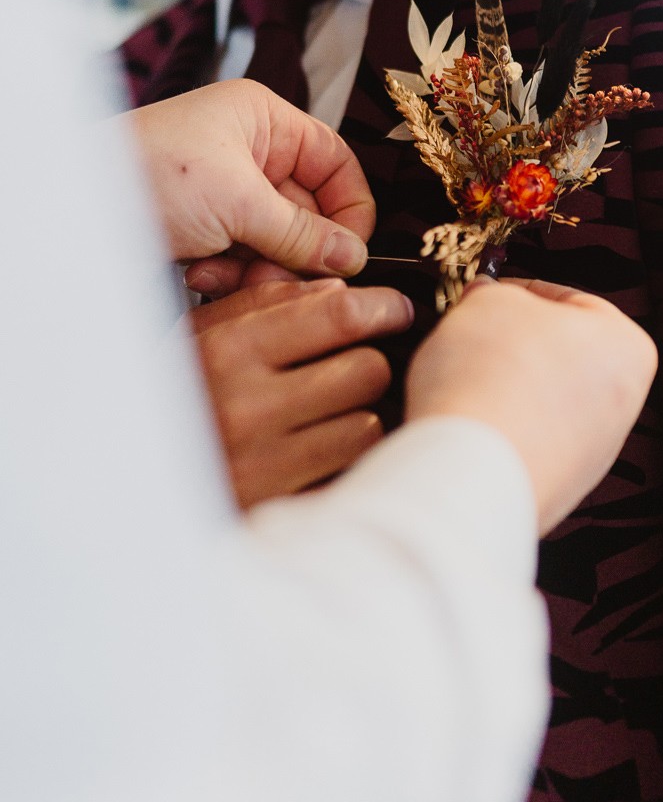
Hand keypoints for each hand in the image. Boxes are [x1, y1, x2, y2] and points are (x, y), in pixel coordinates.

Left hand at [123, 80, 374, 293]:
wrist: (73, 212)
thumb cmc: (148, 175)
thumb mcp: (238, 201)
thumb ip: (302, 232)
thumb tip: (352, 257)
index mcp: (264, 122)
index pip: (335, 163)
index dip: (350, 208)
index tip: (349, 253)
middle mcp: (251, 153)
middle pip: (310, 211)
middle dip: (294, 248)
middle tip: (279, 275)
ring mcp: (228, 193)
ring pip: (279, 243)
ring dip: (259, 266)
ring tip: (223, 270)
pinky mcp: (207, 230)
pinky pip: (246, 259)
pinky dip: (229, 273)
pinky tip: (199, 271)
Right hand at [188, 278, 412, 507]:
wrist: (128, 484)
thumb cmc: (170, 398)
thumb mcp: (200, 336)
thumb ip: (265, 305)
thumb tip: (336, 292)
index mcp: (230, 352)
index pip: (338, 316)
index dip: (381, 308)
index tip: (394, 310)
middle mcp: (249, 408)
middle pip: (365, 369)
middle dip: (366, 363)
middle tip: (349, 367)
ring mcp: (266, 464)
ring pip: (367, 425)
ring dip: (358, 416)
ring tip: (327, 415)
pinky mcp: (281, 509)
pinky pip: (349, 473)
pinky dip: (346, 461)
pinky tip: (320, 452)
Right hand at [405, 279, 656, 535]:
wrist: (473, 475)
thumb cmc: (491, 378)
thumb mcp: (489, 300)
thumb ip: (495, 292)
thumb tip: (487, 298)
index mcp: (628, 347)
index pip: (567, 299)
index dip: (515, 291)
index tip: (483, 296)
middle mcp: (623, 405)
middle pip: (556, 352)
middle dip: (509, 342)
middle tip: (468, 335)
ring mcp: (592, 454)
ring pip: (538, 398)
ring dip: (500, 386)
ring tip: (463, 382)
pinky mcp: (558, 487)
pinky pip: (523, 440)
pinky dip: (497, 428)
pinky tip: (470, 422)